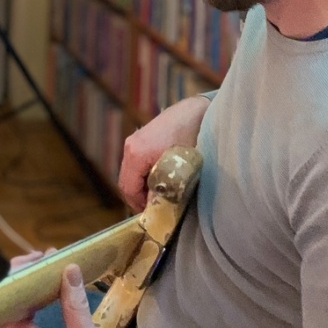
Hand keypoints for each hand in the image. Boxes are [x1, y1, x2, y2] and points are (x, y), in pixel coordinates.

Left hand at [1, 264, 131, 327]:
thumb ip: (76, 309)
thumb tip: (68, 270)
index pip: (7, 303)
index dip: (17, 275)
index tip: (41, 258)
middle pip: (6, 306)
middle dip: (22, 278)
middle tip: (48, 259)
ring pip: (12, 315)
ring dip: (27, 291)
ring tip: (50, 270)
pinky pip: (20, 327)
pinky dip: (31, 306)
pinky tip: (48, 294)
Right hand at [119, 96, 208, 212]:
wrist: (200, 111)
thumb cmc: (192, 139)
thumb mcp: (177, 171)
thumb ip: (162, 191)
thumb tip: (154, 209)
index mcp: (135, 154)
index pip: (127, 188)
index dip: (138, 206)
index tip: (153, 216)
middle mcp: (131, 146)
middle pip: (127, 180)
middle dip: (140, 197)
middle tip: (157, 209)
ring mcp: (136, 139)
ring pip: (132, 172)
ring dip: (144, 186)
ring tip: (162, 195)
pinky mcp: (144, 137)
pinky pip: (139, 162)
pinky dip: (147, 174)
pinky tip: (163, 178)